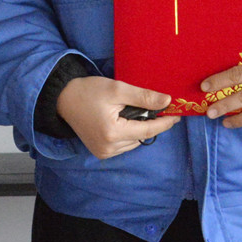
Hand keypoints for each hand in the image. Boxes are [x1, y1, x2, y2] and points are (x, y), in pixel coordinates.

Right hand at [57, 75, 179, 159]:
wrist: (63, 99)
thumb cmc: (89, 91)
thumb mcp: (117, 89)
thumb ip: (143, 97)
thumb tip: (167, 101)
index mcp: (113, 133)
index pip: (147, 130)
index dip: (164, 123)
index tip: (178, 115)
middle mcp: (108, 148)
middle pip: (141, 137)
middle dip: (150, 123)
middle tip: (156, 108)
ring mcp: (103, 152)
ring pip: (133, 142)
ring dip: (139, 129)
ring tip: (134, 112)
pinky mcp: (100, 152)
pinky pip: (123, 145)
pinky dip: (129, 134)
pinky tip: (124, 121)